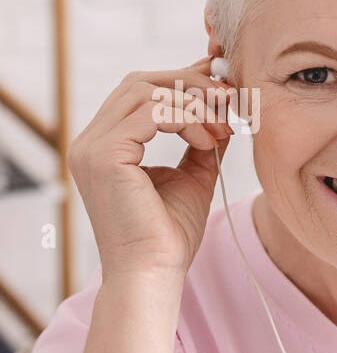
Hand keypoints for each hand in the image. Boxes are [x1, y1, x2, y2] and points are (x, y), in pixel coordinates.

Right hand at [68, 56, 235, 283]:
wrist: (155, 272)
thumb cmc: (170, 235)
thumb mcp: (193, 177)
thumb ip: (200, 141)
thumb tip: (222, 111)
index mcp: (107, 145)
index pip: (140, 92)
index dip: (182, 80)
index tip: (224, 86)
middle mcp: (91, 142)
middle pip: (140, 82)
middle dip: (191, 84)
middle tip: (230, 100)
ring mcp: (92, 147)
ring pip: (146, 91)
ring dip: (194, 103)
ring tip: (222, 129)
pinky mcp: (104, 156)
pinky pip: (150, 112)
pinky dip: (186, 118)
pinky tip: (207, 141)